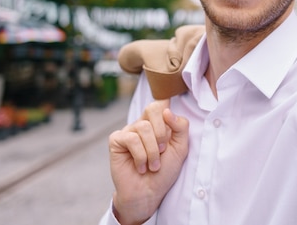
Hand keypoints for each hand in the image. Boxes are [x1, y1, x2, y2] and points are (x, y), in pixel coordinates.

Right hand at [108, 100, 188, 224]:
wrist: (149, 193)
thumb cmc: (164, 171)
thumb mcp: (180, 148)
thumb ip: (180, 127)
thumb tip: (167, 111)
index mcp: (158, 122)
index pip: (162, 103)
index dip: (167, 110)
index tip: (171, 128)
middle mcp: (143, 124)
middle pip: (153, 109)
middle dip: (162, 132)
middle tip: (162, 151)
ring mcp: (129, 131)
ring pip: (143, 127)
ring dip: (152, 150)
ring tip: (153, 165)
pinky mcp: (116, 140)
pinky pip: (131, 139)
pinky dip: (140, 155)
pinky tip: (140, 166)